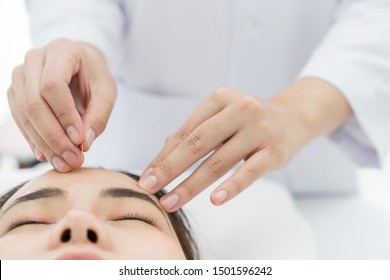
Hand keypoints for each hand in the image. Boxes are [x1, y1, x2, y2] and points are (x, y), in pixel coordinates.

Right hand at [7, 38, 115, 171]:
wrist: (79, 64)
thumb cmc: (94, 76)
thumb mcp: (106, 92)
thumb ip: (98, 116)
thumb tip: (84, 144)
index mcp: (61, 50)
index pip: (53, 85)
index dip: (64, 115)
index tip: (79, 140)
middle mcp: (35, 58)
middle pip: (34, 102)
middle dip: (54, 136)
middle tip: (72, 160)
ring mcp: (20, 74)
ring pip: (24, 113)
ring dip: (43, 142)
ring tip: (63, 163)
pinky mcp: (15, 91)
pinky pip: (19, 118)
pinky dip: (33, 139)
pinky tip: (47, 155)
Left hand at [138, 86, 312, 211]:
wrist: (293, 118)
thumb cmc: (248, 121)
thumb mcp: (221, 118)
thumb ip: (194, 132)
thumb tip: (163, 154)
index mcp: (220, 99)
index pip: (185, 132)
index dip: (163, 156)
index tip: (146, 176)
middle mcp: (239, 109)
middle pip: (197, 144)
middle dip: (169, 169)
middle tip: (148, 189)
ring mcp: (259, 129)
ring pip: (219, 161)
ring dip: (191, 184)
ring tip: (171, 202)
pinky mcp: (275, 150)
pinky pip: (249, 171)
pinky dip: (231, 187)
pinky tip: (214, 201)